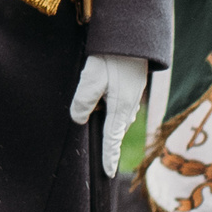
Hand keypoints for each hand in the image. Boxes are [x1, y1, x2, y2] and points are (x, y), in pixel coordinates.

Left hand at [69, 53, 148, 177]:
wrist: (132, 38)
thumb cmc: (112, 57)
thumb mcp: (92, 78)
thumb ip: (83, 101)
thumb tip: (79, 119)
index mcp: (121, 108)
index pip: (112, 139)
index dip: (109, 156)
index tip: (107, 173)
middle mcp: (129, 107)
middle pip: (114, 131)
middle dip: (107, 142)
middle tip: (101, 159)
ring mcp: (131, 98)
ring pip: (116, 118)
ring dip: (107, 124)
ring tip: (96, 129)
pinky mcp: (129, 90)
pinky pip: (118, 108)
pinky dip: (110, 111)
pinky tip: (101, 103)